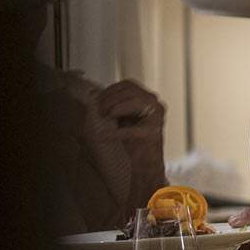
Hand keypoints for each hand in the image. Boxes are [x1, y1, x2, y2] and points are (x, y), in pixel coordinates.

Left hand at [95, 79, 166, 198]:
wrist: (146, 165)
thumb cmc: (134, 142)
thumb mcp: (123, 118)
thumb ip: (113, 106)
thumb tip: (93, 94)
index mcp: (149, 100)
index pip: (129, 85)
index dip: (111, 89)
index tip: (99, 99)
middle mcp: (156, 106)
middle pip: (132, 92)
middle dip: (111, 99)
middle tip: (100, 110)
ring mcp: (156, 120)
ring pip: (135, 102)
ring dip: (115, 109)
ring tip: (105, 118)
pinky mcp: (152, 134)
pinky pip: (129, 130)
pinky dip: (113, 133)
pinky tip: (103, 136)